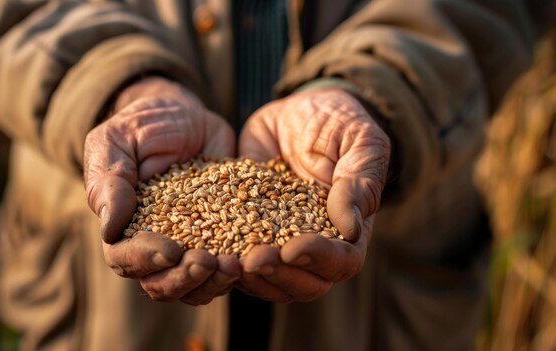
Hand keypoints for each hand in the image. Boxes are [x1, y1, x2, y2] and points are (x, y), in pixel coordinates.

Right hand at [84, 77, 239, 304]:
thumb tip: (108, 230)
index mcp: (124, 228)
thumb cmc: (143, 126)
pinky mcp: (224, 237)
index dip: (145, 261)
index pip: (125, 260)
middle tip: (207, 261)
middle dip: (183, 279)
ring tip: (234, 264)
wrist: (186, 115)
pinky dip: (241, 267)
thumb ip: (110, 183)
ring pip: (196, 286)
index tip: (171, 250)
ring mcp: (191, 245)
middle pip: (161, 284)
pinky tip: (256, 255)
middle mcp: (155, 245)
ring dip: (213, 283)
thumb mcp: (117, 142)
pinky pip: (229, 267)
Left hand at [237, 88, 390, 301]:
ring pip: (270, 281)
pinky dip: (223, 260)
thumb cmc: (339, 123)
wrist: (298, 110)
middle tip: (254, 259)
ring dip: (250, 276)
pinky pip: (237, 257)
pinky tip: (206, 250)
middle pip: (305, 284)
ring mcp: (280, 242)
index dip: (320, 260)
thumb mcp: (359, 142)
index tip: (292, 248)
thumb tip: (349, 229)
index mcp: (349, 230)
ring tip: (229, 259)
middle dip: (279, 274)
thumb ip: (360, 183)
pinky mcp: (247, 231)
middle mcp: (316, 245)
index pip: (342, 262)